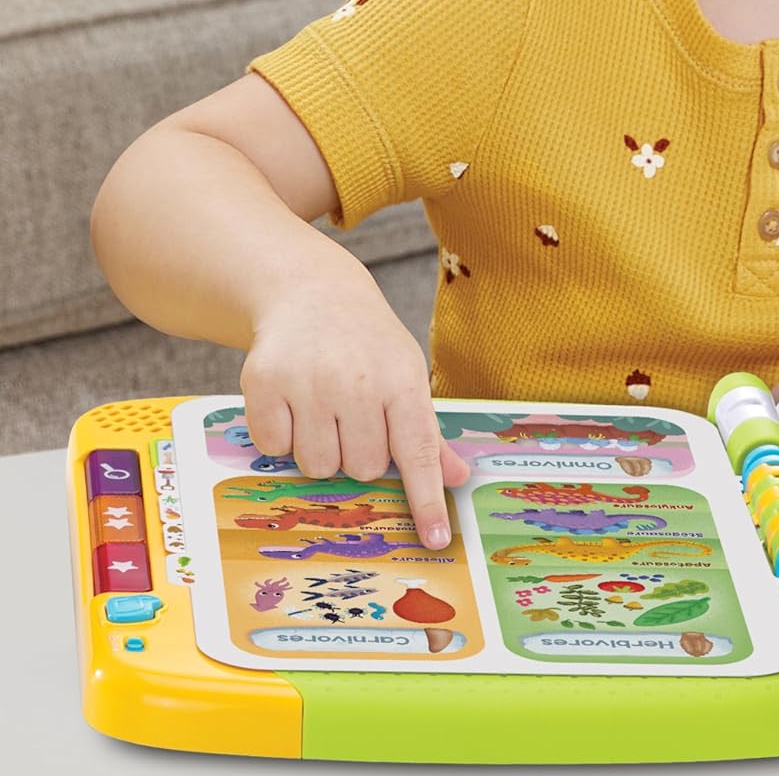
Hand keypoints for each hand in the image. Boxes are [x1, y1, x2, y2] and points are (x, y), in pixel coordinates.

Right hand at [239, 275, 469, 549]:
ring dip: (320, 450)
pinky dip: (281, 436)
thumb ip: (426, 433)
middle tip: (354, 419)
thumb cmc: (368, 346)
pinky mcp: (263, 382)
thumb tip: (459, 478)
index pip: (417, 451)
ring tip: (324, 408)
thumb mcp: (406, 375)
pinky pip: (274, 448)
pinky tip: (292, 402)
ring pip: (317, 467)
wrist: (311, 292)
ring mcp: (307, 381)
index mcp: (401, 379)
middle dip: (359, 455)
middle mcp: (355, 380)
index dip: (426, 499)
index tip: (435, 540)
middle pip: (362, 469)